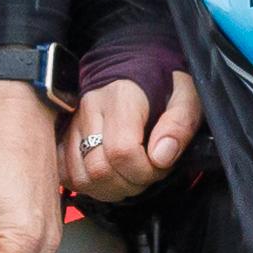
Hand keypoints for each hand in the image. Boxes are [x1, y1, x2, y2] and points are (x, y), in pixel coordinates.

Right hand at [69, 68, 201, 204]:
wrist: (135, 63)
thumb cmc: (164, 83)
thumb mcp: (187, 96)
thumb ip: (179, 124)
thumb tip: (161, 157)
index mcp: (122, 97)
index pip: (122, 151)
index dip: (144, 170)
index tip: (160, 165)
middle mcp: (91, 109)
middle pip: (99, 169)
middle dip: (129, 184)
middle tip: (147, 173)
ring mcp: (74, 123)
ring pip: (80, 177)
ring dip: (109, 189)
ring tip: (129, 177)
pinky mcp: (65, 134)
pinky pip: (65, 173)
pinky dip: (88, 185)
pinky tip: (109, 177)